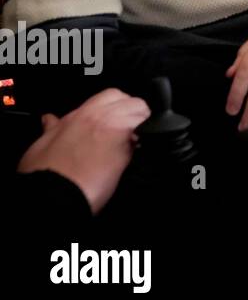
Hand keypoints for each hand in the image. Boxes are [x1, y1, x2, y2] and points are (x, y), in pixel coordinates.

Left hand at [17, 89, 149, 214]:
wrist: (50, 202)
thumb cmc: (87, 188)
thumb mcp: (121, 167)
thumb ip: (128, 146)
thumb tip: (131, 139)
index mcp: (114, 122)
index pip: (140, 107)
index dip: (145, 122)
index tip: (144, 135)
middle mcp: (91, 114)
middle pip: (117, 96)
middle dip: (125, 109)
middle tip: (128, 130)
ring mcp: (69, 120)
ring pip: (93, 101)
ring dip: (102, 112)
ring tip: (105, 132)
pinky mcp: (50, 133)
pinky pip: (57, 118)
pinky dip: (69, 123)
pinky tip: (72, 131)